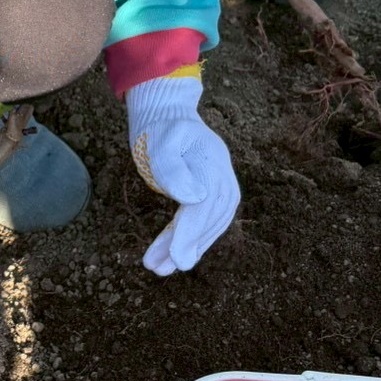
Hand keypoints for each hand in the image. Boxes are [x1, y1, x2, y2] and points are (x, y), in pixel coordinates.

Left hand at [125, 73, 238, 274]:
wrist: (166, 112)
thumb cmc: (160, 126)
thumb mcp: (160, 141)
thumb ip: (172, 168)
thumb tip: (194, 198)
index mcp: (212, 164)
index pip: (205, 206)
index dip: (190, 234)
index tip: (177, 258)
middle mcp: (222, 177)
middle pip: (209, 220)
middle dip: (186, 247)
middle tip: (161, 269)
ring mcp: (218, 186)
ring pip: (206, 225)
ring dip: (184, 248)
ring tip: (158, 268)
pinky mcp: (209, 193)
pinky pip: (200, 221)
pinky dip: (185, 239)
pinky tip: (169, 255)